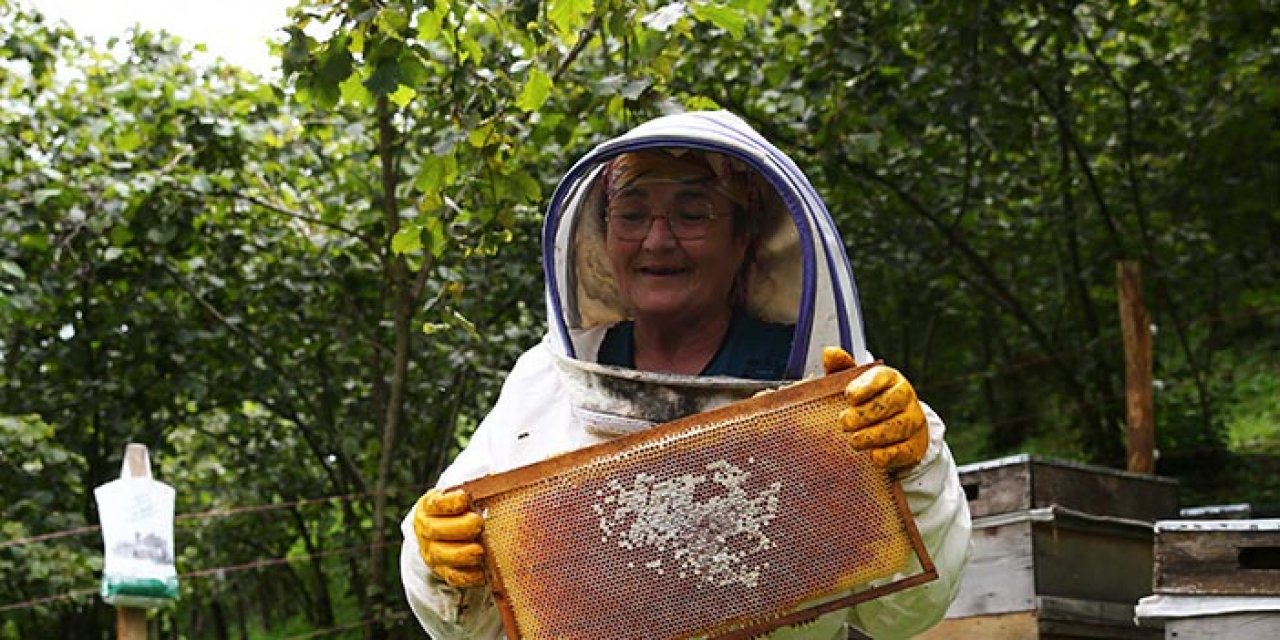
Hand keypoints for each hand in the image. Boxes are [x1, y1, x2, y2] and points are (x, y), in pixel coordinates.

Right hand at [413, 488, 486, 586]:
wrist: (444, 532)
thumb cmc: (459, 509)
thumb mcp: (461, 494)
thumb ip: (475, 485)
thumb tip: (494, 474)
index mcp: (429, 506)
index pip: (435, 503)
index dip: (449, 502)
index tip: (465, 498)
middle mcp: (425, 530)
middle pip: (436, 530)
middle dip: (459, 527)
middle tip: (478, 523)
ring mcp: (432, 552)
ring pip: (441, 556)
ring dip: (462, 554)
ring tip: (480, 551)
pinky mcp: (443, 571)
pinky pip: (452, 577)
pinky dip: (467, 576)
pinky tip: (482, 573)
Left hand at [823, 347, 928, 470]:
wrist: (898, 428)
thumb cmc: (869, 401)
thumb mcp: (854, 383)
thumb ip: (841, 368)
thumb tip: (829, 352)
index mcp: (889, 378)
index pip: (880, 377)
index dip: (865, 386)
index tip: (848, 396)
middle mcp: (905, 396)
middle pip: (889, 403)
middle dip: (866, 414)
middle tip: (844, 422)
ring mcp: (913, 420)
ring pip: (898, 427)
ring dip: (874, 436)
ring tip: (854, 442)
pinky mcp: (915, 445)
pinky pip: (905, 450)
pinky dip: (889, 454)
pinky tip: (874, 456)